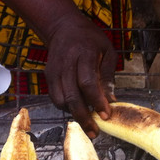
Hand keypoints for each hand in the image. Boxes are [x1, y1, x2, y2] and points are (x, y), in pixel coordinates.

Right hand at [43, 12, 116, 137]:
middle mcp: (66, 63)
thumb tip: (111, 102)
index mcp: (84, 54)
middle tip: (95, 132)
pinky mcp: (48, 76)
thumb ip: (108, 76)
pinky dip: (66, 108)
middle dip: (84, 117)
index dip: (96, 101)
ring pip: (61, 100)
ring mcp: (55, 71)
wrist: (63, 27)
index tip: (106, 115)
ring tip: (88, 122)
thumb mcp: (107, 51)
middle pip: (72, 96)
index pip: (88, 82)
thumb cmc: (90, 39)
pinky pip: (55, 98)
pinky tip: (77, 110)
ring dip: (74, 114)